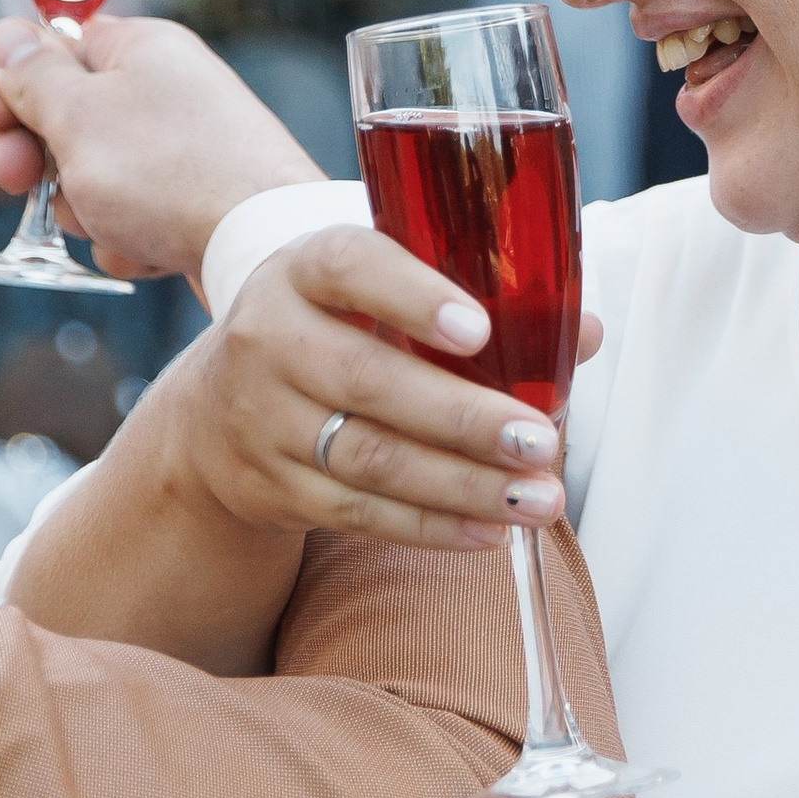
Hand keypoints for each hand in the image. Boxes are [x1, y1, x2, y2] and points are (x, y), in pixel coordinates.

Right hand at [0, 15, 322, 282]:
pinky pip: (134, 219)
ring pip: (95, 178)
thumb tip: (4, 36)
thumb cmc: (170, 173)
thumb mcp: (80, 116)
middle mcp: (168, 93)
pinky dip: (128, 239)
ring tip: (111, 220)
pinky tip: (147, 249)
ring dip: (84, 208)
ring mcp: (186, 151)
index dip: (10, 84)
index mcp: (142, 50)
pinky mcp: (199, 204)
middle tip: (17, 180)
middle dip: (36, 158)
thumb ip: (33, 77)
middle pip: (68, 119)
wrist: (264, 248)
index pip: (56, 49)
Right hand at [129, 228, 598, 553]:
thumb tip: (584, 332)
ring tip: (538, 498)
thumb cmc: (336, 331)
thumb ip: (481, 300)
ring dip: (462, 485)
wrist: (215, 404)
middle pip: (369, 379)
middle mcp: (269, 338)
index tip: (480, 329)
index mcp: (305, 270)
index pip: (351, 267)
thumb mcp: (381, 293)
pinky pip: (357, 513)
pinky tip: (489, 530)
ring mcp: (261, 418)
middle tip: (542, 442)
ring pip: (369, 459)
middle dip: (465, 418)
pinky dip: (429, 525)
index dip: (414, 296)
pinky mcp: (268, 487)